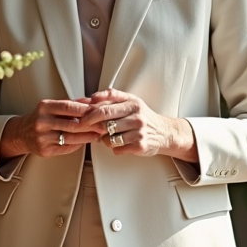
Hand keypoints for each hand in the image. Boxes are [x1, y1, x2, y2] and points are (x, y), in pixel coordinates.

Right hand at [0, 98, 104, 157]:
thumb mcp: (52, 106)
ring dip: (88, 136)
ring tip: (98, 134)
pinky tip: (86, 140)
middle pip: (72, 124)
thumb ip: (71, 104)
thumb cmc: (40, 118)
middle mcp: (42, 122)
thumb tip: (91, 101)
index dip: (85, 110)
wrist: (22, 133)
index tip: (98, 110)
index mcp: (44, 107)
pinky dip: (78, 144)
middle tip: (103, 124)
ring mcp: (43, 138)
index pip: (68, 107)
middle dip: (91, 125)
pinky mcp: (45, 150)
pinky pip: (67, 147)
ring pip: (71, 138)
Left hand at [80, 89, 196, 159]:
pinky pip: (117, 149)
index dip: (90, 113)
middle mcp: (137, 117)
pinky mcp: (140, 146)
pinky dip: (114, 147)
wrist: (164, 132)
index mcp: (132, 103)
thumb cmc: (143, 116)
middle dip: (93, 126)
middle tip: (87, 127)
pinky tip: (119, 143)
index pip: (105, 107)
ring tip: (110, 135)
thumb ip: (111, 97)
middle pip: (105, 122)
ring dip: (104, 139)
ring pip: (109, 138)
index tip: (81, 117)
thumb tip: (89, 98)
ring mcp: (139, 132)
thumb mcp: (130, 101)